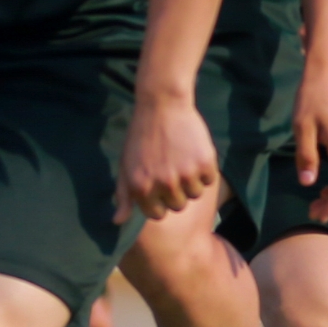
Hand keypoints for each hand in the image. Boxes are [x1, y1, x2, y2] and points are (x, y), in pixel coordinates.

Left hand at [113, 87, 222, 224]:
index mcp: (141, 188)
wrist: (162, 104)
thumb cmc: (141, 136)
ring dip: (192, 180)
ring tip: (182, 157)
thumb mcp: (125, 166)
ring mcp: (185, 175)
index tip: (159, 184)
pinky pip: (210, 179)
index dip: (159, 201)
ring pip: (195, 194)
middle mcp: (163, 185)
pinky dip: (205, 168)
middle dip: (176, 191)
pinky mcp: (204, 163)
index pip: (157, 214)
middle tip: (171, 167)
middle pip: (178, 206)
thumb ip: (123, 196)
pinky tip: (193, 151)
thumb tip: (118, 222)